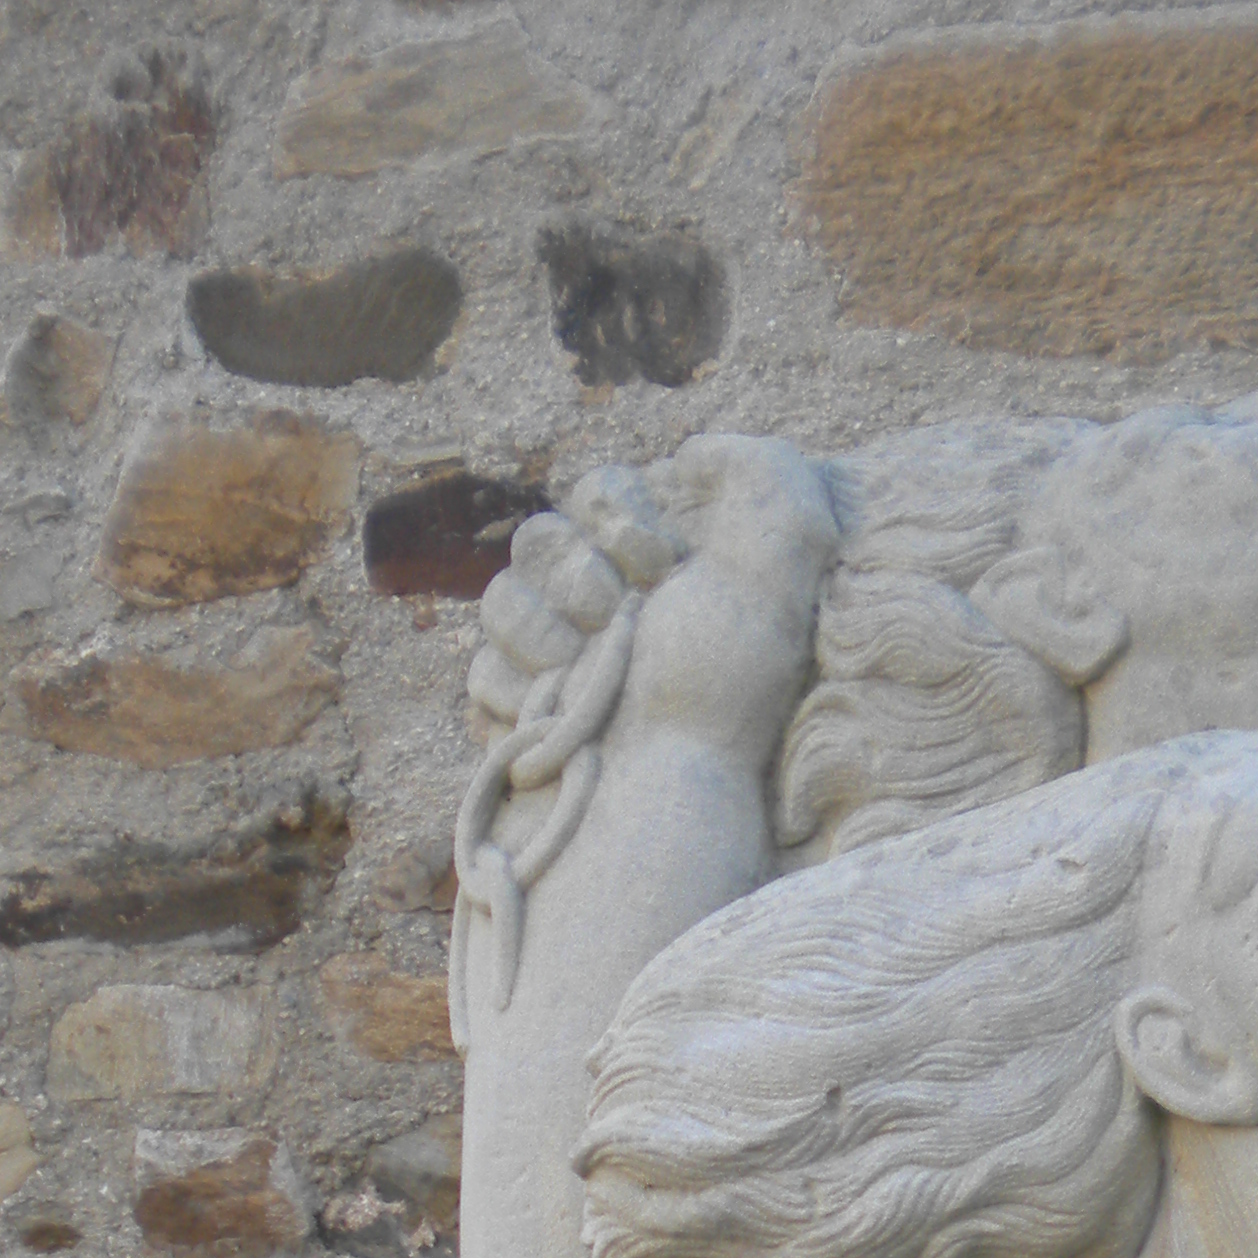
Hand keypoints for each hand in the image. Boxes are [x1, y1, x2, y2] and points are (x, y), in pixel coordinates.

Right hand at [467, 438, 839, 776]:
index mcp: (676, 572)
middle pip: (539, 540)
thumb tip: (695, 450)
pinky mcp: (528, 721)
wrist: (663, 806)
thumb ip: (763, 471)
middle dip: (580, 580)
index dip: (621, 520)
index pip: (600, 490)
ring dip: (544, 635)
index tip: (661, 569)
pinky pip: (480, 672)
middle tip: (626, 632)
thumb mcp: (777, 566)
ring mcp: (567, 669)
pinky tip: (559, 715)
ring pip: (502, 601)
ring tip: (589, 681)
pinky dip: (518, 690)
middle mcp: (620, 613)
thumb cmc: (721, 692)